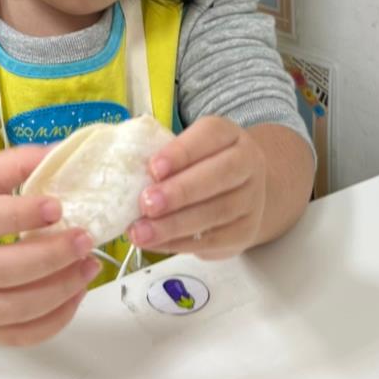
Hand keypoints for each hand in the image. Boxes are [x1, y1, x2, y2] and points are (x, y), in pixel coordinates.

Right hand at [0, 146, 101, 346]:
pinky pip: (16, 336)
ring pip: (10, 309)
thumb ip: (13, 164)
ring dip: (58, 290)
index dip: (17, 214)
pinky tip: (75, 294)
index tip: (57, 206)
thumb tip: (59, 152)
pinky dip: (52, 320)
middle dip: (49, 257)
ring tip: (89, 266)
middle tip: (85, 239)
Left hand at [128, 116, 266, 258]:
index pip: (210, 135)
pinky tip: (155, 243)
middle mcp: (248, 164)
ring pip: (216, 212)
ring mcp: (251, 200)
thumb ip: (166, 158)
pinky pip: (213, 240)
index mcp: (229, 135)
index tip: (153, 168)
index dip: (181, 152)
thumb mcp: (188, 150)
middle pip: (219, 175)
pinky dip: (179, 243)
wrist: (241, 191)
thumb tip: (127, 175)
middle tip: (146, 204)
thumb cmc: (201, 166)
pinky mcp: (245, 232)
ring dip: (174, 224)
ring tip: (141, 232)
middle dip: (179, 191)